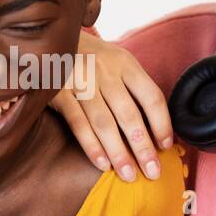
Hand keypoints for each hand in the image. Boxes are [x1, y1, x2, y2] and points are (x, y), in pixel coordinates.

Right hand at [50, 31, 173, 181]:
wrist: (50, 41)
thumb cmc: (91, 59)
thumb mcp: (116, 62)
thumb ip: (132, 89)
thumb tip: (156, 130)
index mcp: (125, 63)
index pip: (151, 97)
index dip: (161, 124)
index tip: (165, 147)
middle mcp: (105, 71)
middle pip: (129, 114)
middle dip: (143, 147)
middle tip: (152, 172)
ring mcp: (80, 80)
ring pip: (104, 122)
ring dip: (118, 152)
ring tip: (128, 175)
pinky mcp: (58, 91)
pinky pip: (78, 123)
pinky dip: (91, 145)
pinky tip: (102, 163)